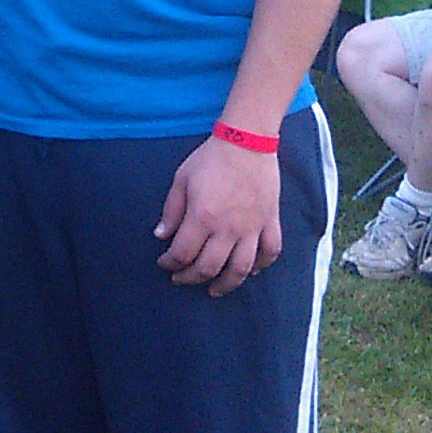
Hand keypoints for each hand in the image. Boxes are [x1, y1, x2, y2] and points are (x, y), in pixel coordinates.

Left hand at [154, 136, 281, 296]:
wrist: (247, 142)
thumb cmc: (210, 158)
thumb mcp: (182, 179)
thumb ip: (171, 210)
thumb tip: (161, 236)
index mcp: (203, 217)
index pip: (183, 253)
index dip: (170, 263)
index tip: (164, 264)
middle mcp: (228, 228)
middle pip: (209, 267)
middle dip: (191, 278)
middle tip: (181, 278)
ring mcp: (252, 227)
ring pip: (240, 269)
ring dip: (225, 284)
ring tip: (213, 290)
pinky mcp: (270, 222)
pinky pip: (269, 252)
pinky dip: (260, 267)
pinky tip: (249, 272)